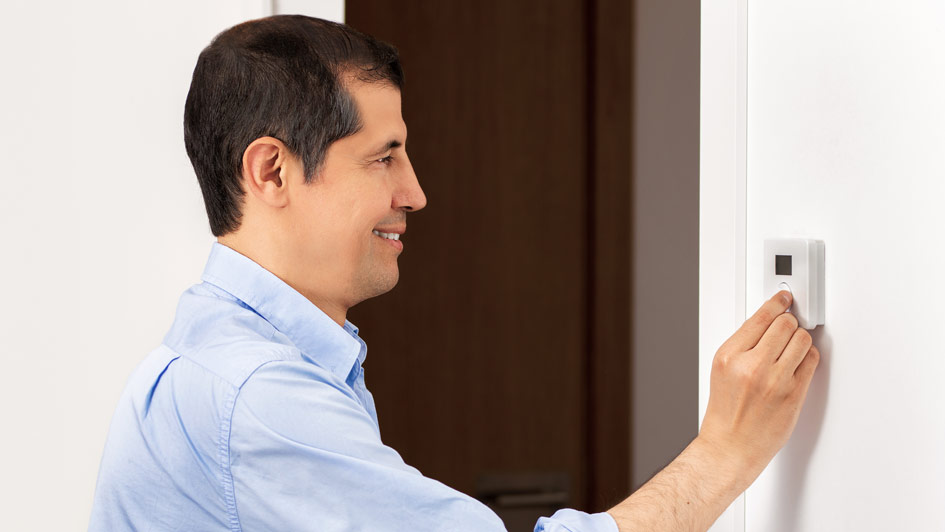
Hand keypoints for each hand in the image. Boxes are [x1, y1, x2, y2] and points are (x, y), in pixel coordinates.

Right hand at [698, 290, 820, 485]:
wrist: (730, 447)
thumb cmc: (726, 412)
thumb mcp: (722, 370)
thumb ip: (743, 345)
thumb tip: (768, 322)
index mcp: (729, 356)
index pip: (760, 317)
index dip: (777, 304)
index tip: (784, 298)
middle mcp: (751, 365)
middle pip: (785, 324)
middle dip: (789, 322)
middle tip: (789, 326)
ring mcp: (774, 380)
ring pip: (802, 339)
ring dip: (800, 339)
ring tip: (793, 346)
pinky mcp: (793, 394)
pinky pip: (811, 360)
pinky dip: (809, 357)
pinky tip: (799, 362)